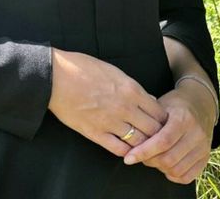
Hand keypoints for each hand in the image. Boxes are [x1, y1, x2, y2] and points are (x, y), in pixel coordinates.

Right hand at [48, 48, 167, 157]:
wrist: (56, 76)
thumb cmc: (83, 68)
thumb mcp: (113, 71)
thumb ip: (132, 87)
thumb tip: (148, 100)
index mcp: (130, 89)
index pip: (159, 112)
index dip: (163, 119)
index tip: (161, 122)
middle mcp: (124, 107)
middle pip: (153, 129)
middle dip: (157, 134)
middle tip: (157, 138)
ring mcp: (110, 122)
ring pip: (139, 142)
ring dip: (144, 144)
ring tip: (144, 145)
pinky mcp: (95, 133)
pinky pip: (119, 149)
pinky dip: (127, 152)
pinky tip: (127, 150)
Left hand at [123, 80, 216, 183]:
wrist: (200, 104)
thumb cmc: (175, 104)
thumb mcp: (162, 104)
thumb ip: (148, 119)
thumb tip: (130, 135)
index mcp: (183, 118)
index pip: (162, 141)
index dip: (144, 151)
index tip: (129, 157)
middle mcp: (196, 134)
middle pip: (168, 158)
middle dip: (149, 161)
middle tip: (139, 156)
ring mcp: (203, 147)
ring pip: (176, 169)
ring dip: (160, 168)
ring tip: (152, 158)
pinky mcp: (206, 158)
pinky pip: (187, 176)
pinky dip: (173, 175)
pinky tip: (165, 166)